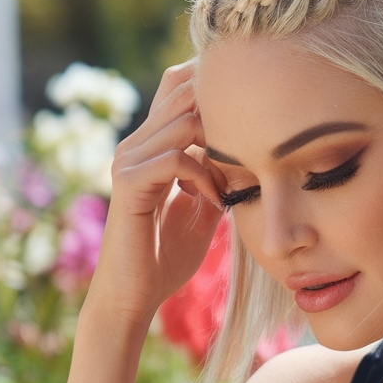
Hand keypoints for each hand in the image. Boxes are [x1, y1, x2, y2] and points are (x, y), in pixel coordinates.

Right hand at [88, 60, 227, 326]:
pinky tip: (216, 203)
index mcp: (150, 146)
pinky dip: (205, 177)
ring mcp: (128, 160)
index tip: (253, 120)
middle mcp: (136, 144)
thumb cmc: (165, 258)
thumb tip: (253, 156)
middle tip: (251, 149)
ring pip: (185, 122)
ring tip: (233, 184)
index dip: (215, 89)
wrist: (134, 296)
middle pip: (182, 91)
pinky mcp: (128, 183)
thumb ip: (219, 178)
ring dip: (220, 150)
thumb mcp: (203, 210)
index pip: (179, 87)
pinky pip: (177, 159)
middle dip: (224, 115)